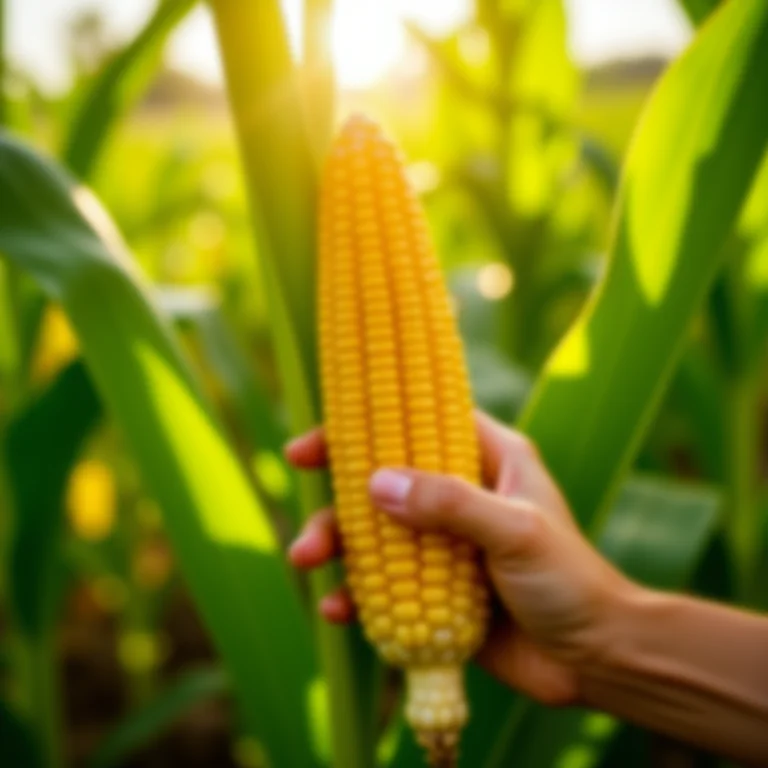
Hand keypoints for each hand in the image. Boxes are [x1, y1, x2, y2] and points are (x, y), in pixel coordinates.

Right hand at [285, 412, 633, 706]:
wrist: (593, 660)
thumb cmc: (570, 581)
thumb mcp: (516, 531)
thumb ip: (452, 504)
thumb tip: (375, 484)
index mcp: (486, 459)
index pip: (417, 421)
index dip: (363, 424)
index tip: (313, 446)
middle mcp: (459, 495)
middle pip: (381, 482)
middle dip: (336, 504)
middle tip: (307, 530)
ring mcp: (443, 544)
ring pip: (373, 534)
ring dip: (334, 547)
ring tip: (308, 564)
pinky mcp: (435, 591)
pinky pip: (383, 586)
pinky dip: (356, 595)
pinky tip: (338, 611)